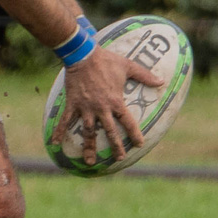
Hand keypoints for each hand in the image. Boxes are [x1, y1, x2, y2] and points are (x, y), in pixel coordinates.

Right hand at [58, 48, 164, 165]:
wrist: (83, 54)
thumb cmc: (106, 60)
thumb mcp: (128, 66)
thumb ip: (144, 75)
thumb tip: (161, 82)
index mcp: (116, 101)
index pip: (128, 121)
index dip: (134, 134)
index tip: (139, 144)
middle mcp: (101, 108)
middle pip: (110, 132)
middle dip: (115, 146)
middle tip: (119, 158)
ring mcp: (86, 108)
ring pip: (88, 132)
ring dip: (89, 148)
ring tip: (90, 162)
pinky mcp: (72, 104)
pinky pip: (65, 120)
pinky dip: (59, 132)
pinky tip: (55, 144)